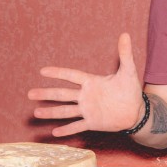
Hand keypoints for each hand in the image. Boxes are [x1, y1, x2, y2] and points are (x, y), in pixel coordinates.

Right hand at [28, 33, 144, 135]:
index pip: (72, 76)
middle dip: (47, 93)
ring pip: (66, 111)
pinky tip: (54, 132)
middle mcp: (86, 96)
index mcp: (91, 82)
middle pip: (63, 94)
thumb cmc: (130, 90)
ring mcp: (88, 110)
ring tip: (36, 112)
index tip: (42, 71)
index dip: (58, 73)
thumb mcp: (128, 71)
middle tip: (30, 93)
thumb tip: (125, 34)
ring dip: (51, 112)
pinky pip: (77, 126)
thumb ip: (125, 54)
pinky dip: (67, 130)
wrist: (136, 111)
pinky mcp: (93, 123)